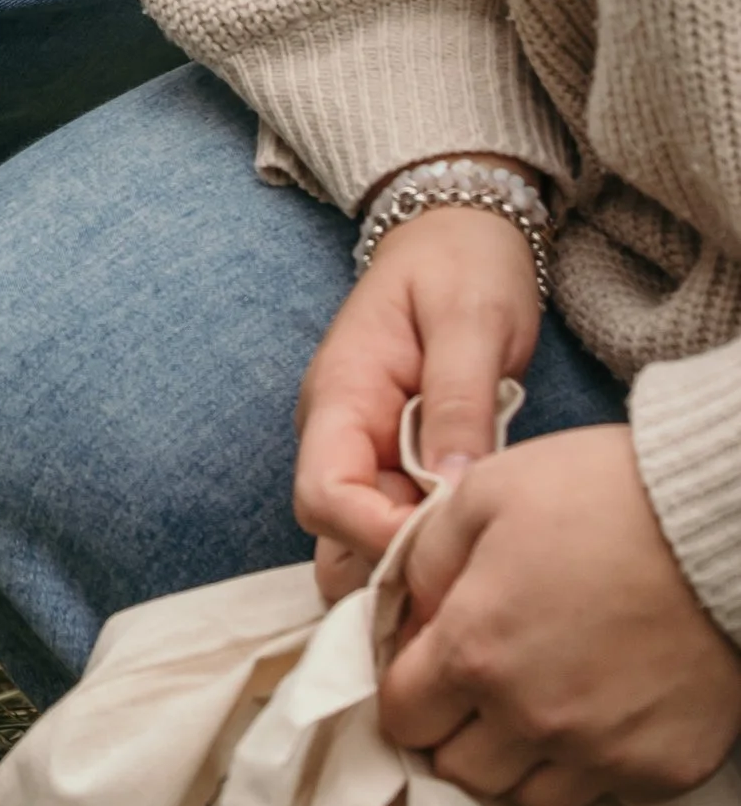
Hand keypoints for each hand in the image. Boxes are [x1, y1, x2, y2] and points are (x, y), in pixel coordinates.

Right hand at [296, 206, 542, 597]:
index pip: (324, 497)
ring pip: (360, 546)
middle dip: (390, 573)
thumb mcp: (473, 322)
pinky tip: (480, 549)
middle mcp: (337, 434)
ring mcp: (364, 452)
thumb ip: (460, 403)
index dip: (378, 537)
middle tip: (469, 577)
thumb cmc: (465, 265)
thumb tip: (451, 490)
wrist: (459, 229)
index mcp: (340, 396)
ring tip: (479, 567)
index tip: (450, 550)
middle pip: (333, 538)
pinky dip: (429, 552)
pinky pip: (395, 528)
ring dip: (411, 569)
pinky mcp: (394, 464)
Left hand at [379, 425, 740, 805]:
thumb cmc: (597, 495)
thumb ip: (425, 559)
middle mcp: (532, 718)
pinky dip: (585, 763)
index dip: (407, 686)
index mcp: (476, 652)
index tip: (426, 661)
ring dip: (516, 756)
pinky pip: (598, 792)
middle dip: (455, 727)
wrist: (714, 526)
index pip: (404, 716)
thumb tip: (409, 610)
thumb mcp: (482, 494)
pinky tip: (595, 706)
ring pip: (525, 795)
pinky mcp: (659, 770)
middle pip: (458, 767)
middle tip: (479, 679)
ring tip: (537, 695)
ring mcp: (600, 753)